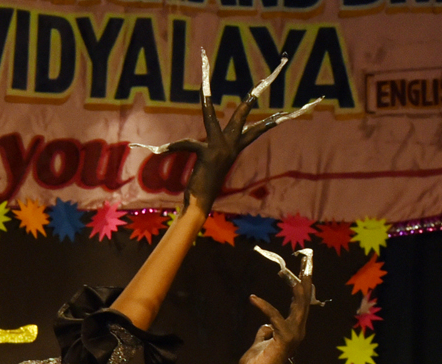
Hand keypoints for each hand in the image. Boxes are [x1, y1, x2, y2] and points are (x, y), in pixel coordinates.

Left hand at [157, 54, 326, 213]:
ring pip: (211, 118)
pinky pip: (186, 144)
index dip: (271, 120)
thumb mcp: (215, 164)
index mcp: (235, 147)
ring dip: (206, 99)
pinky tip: (156, 148)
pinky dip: (171, 147)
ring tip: (204, 84)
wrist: (200, 204)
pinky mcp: (205, 154)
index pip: (258, 129)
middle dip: (251, 98)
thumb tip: (222, 148)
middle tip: (262, 81)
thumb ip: (219, 152)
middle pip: (242, 116)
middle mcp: (230, 145)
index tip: (285, 113)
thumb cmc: (204, 187)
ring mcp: (219, 148)